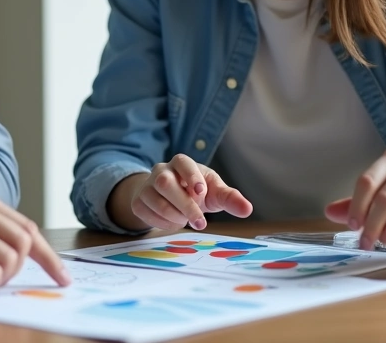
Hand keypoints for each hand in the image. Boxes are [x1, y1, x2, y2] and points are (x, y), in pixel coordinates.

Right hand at [124, 154, 252, 230]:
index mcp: (181, 163)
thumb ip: (230, 198)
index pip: (182, 162)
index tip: (201, 192)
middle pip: (165, 183)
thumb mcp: (214, 192)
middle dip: (184, 204)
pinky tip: (174, 222)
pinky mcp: (138, 201)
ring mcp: (146, 185)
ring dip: (174, 215)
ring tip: (187, 221)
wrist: (169, 198)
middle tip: (200, 222)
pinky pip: (146, 213)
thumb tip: (247, 209)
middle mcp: (161, 170)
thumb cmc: (196, 192)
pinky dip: (162, 222)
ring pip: (155, 199)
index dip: (190, 175)